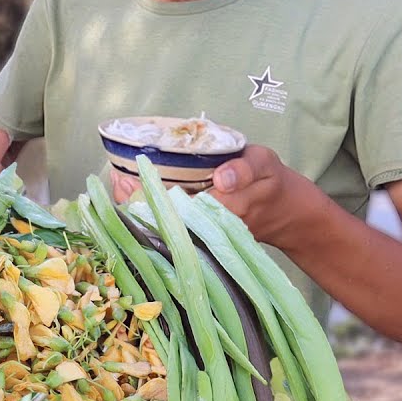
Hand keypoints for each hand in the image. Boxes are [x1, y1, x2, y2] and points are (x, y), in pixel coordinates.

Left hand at [112, 145, 317, 246]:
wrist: (285, 212)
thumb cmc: (270, 181)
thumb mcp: (266, 165)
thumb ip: (246, 169)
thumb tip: (223, 179)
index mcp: (223, 209)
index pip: (180, 207)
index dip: (151, 196)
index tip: (127, 182)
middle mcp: (208, 228)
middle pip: (165, 219)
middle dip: (138, 202)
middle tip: (116, 181)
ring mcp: (202, 235)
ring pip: (165, 225)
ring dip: (140, 207)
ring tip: (118, 185)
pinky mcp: (199, 235)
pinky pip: (170, 225)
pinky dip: (149, 211)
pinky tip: (130, 195)